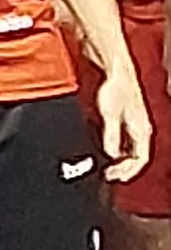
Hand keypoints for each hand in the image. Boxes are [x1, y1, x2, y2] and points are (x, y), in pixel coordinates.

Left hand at [108, 70, 152, 191]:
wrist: (117, 72)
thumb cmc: (115, 89)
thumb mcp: (109, 114)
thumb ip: (111, 135)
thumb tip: (110, 154)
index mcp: (142, 130)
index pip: (140, 159)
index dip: (128, 171)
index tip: (114, 177)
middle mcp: (142, 130)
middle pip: (137, 158)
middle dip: (124, 169)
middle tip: (108, 175)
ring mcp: (136, 126)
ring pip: (132, 151)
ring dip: (120, 161)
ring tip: (106, 168)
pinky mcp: (129, 121)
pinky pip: (127, 143)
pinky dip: (118, 151)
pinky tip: (106, 152)